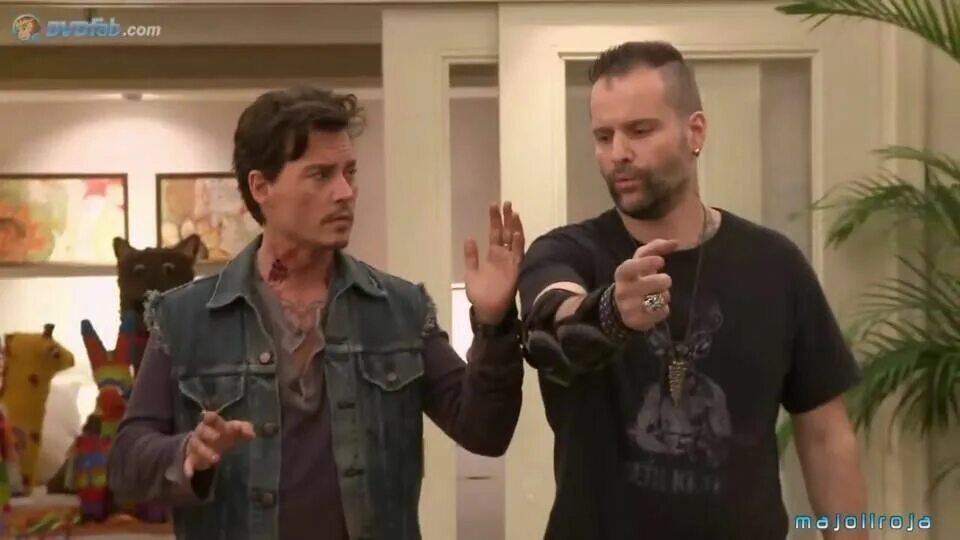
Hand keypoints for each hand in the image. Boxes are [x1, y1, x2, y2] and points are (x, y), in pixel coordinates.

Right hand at [182, 411, 255, 477]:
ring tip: (216, 459)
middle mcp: (202, 432)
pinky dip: (188, 467)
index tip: (211, 416)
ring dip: (205, 451)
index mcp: (212, 423)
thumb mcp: (234, 430)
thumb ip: (244, 429)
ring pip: (197, 446)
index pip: (210, 418)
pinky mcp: (192, 458)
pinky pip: (188, 462)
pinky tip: (190, 474)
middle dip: (209, 433)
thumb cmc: (224, 433)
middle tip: (217, 437)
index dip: (211, 417)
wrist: (208, 444)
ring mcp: (196, 444)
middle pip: (202, 430)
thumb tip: (252, 434)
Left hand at [464, 201, 525, 324]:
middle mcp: (503, 255)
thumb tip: (469, 238)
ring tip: (513, 212)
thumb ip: (471, 256)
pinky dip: (518, 244)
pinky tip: (516, 232)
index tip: (494, 205)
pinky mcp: (516, 270)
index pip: (495, 233)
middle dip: (506, 218)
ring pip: (514, 240)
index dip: (495, 219)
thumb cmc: (480, 294)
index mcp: (493, 255)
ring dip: (514, 227)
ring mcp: (511, 261)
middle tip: (506, 203)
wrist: (488, 311)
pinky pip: (518, 255)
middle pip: (506, 232)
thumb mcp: (471, 273)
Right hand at [613, 239, 678, 331]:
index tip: (661, 261)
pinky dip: (664, 309)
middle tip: (664, 281)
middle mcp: (623, 290)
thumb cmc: (636, 279)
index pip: (631, 267)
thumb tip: (675, 241)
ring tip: (657, 295)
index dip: (646, 263)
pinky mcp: (637, 321)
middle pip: (653, 283)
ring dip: (664, 296)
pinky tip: (656, 308)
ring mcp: (628, 307)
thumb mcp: (640, 262)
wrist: (621, 308)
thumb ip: (655, 248)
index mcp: (622, 273)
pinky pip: (662, 313)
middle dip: (664, 281)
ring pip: (659, 299)